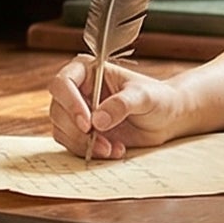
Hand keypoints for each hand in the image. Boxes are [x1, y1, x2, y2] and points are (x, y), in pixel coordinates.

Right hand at [47, 58, 186, 159]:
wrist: (166, 118)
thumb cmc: (157, 99)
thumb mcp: (144, 97)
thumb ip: (122, 104)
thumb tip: (97, 120)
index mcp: (87, 70)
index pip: (62, 83)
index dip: (70, 103)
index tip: (88, 123)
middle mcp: (77, 90)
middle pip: (57, 110)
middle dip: (78, 131)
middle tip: (103, 142)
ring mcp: (77, 112)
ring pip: (61, 130)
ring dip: (84, 144)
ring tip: (113, 148)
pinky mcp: (82, 132)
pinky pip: (72, 144)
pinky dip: (90, 151)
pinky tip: (114, 150)